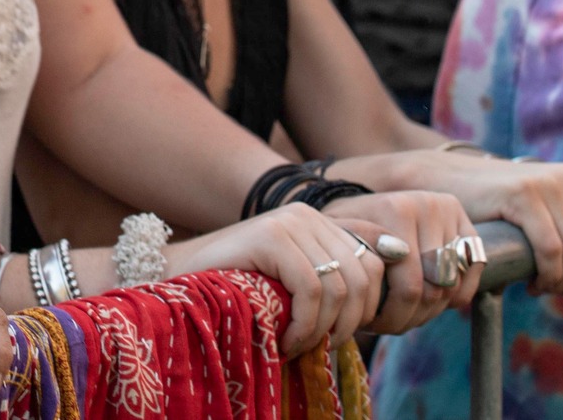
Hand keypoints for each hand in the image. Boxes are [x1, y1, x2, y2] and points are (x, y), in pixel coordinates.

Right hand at [167, 202, 383, 351]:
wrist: (178, 283)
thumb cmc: (238, 293)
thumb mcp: (293, 288)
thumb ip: (332, 286)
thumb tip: (384, 306)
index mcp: (321, 222)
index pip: (376, 262)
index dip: (370, 306)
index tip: (341, 335)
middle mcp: (309, 215)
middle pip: (364, 276)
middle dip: (349, 324)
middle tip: (320, 348)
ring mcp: (289, 221)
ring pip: (340, 287)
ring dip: (323, 330)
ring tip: (298, 347)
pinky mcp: (270, 236)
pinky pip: (311, 290)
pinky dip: (304, 326)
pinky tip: (285, 341)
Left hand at [321, 190, 481, 333]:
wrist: (363, 201)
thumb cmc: (347, 230)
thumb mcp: (338, 243)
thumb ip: (350, 262)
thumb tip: (366, 295)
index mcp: (395, 210)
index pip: (410, 288)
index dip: (392, 317)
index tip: (372, 326)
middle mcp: (428, 206)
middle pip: (434, 290)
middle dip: (411, 317)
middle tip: (389, 326)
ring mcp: (449, 213)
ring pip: (453, 286)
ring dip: (431, 310)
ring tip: (405, 313)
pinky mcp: (465, 222)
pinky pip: (472, 274)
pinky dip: (455, 296)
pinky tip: (429, 300)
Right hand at [431, 155, 562, 300]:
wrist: (444, 182)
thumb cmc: (494, 212)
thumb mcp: (542, 237)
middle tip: (550, 286)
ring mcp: (549, 182)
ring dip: (562, 283)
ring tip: (538, 284)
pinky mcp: (523, 192)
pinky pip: (552, 250)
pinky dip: (546, 276)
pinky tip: (530, 281)